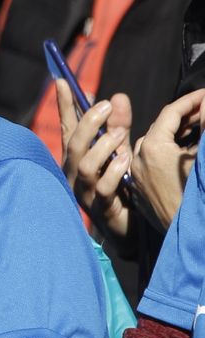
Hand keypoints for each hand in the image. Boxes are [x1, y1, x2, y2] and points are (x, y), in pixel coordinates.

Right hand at [57, 83, 132, 239]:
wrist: (127, 228)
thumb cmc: (121, 187)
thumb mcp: (120, 151)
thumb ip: (118, 127)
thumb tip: (118, 97)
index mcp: (76, 157)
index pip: (67, 126)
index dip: (64, 105)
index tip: (62, 81)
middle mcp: (74, 172)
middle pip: (74, 144)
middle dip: (88, 122)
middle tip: (106, 106)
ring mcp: (84, 191)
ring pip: (85, 165)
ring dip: (103, 147)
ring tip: (121, 135)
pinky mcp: (99, 207)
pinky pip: (102, 188)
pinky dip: (114, 172)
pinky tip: (126, 161)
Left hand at [131, 88, 204, 230]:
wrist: (197, 236)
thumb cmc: (201, 195)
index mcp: (153, 148)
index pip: (171, 113)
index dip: (191, 100)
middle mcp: (139, 160)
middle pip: (160, 128)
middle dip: (184, 116)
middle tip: (204, 108)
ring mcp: (139, 177)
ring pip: (155, 145)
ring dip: (175, 134)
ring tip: (198, 127)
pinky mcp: (143, 192)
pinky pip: (152, 163)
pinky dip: (168, 152)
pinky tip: (186, 151)